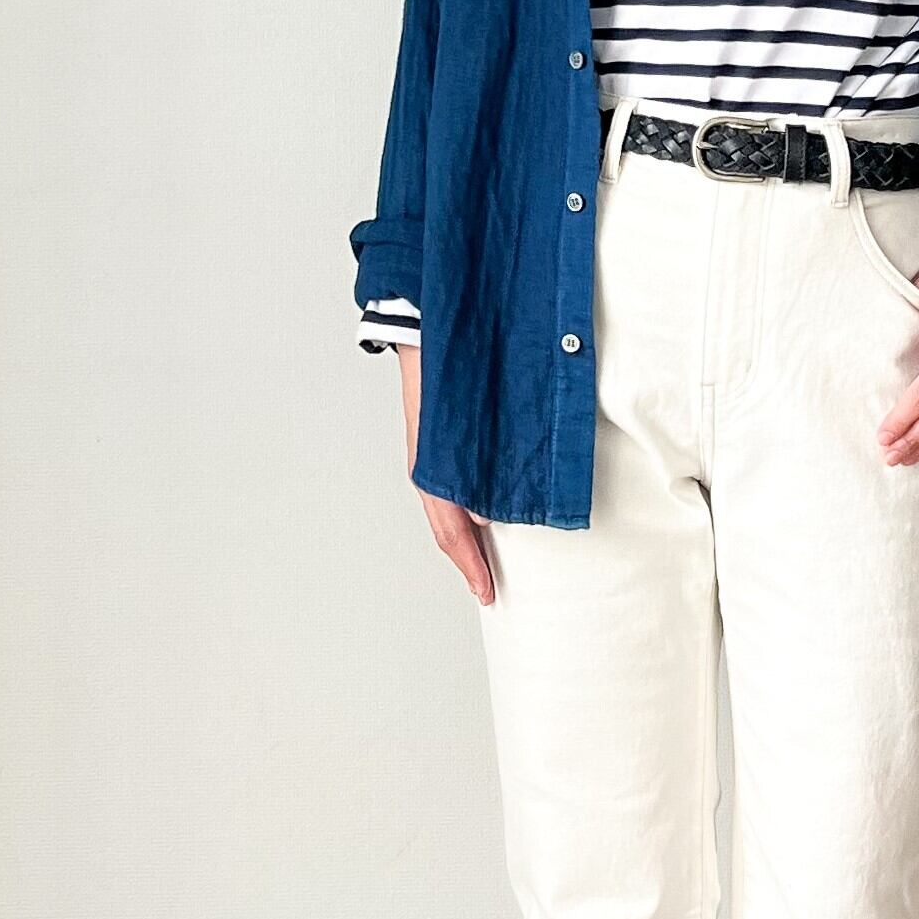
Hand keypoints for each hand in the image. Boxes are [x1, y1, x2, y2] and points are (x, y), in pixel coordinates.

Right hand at [398, 343, 494, 604]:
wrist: (429, 327)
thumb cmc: (445, 366)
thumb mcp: (462, 423)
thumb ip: (474, 470)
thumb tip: (483, 519)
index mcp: (432, 469)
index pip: (451, 531)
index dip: (471, 564)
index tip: (487, 592)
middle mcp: (430, 469)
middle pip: (448, 530)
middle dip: (468, 562)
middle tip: (489, 589)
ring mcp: (435, 459)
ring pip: (450, 512)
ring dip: (469, 541)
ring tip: (489, 564)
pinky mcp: (445, 447)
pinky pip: (457, 489)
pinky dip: (471, 513)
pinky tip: (488, 519)